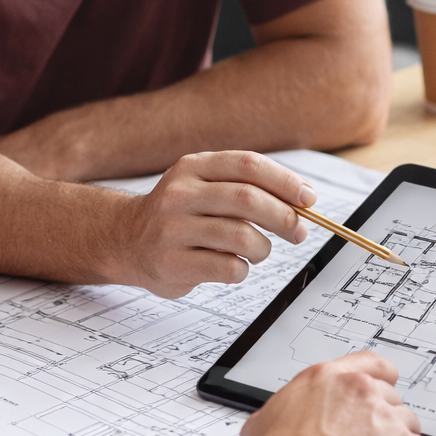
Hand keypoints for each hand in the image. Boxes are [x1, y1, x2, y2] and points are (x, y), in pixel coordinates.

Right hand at [113, 151, 316, 298]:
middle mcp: (180, 194)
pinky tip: (233, 266)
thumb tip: (302, 201)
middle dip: (284, 217)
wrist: (126, 241)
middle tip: (298, 231)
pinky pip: (229, 268)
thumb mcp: (203, 186)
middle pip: (248, 200)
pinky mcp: (173, 263)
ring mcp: (173, 229)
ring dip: (263, 248)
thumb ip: (246, 187)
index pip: (248, 165)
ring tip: (258, 251)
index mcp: (193, 167)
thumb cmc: (179, 215)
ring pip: (243, 237)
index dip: (285, 182)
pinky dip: (243, 270)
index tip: (309, 199)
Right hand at [239, 352, 432, 435]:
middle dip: (381, 420)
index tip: (384, 386)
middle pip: (390, 398)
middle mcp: (362, 392)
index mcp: (328, 379)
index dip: (380, 378)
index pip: (370, 364)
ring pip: (407, 425)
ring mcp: (387, 419)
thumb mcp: (266, 419)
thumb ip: (291, 410)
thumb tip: (287, 419)